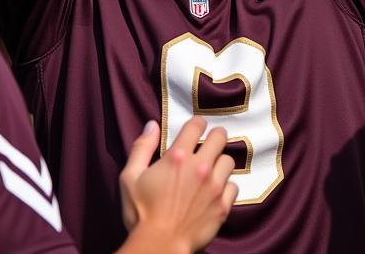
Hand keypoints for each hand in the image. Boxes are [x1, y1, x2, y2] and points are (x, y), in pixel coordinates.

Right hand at [120, 117, 236, 253]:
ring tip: (212, 168)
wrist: (159, 246)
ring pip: (228, 160)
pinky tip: (216, 190)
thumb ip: (142, 147)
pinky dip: (226, 186)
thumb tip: (152, 125)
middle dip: (214, 136)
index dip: (197, 124)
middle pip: (219, 137)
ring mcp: (214, 187)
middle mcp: (199, 167)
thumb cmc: (141, 213)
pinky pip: (234, 186)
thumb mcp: (130, 177)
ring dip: (220, 161)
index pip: (196, 125)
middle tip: (209, 143)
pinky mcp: (222, 206)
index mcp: (177, 157)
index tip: (195, 128)